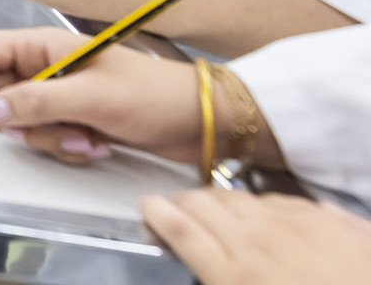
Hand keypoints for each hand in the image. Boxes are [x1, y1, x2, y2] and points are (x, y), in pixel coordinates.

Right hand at [0, 29, 199, 164]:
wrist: (200, 120)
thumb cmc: (152, 95)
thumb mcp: (92, 97)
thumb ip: (37, 102)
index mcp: (43, 46)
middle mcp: (44, 67)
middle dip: (22, 122)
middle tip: (54, 131)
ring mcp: (59, 95)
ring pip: (23, 122)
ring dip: (50, 139)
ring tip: (88, 140)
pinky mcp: (74, 119)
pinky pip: (47, 137)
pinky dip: (66, 148)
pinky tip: (96, 145)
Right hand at [140, 190, 370, 284]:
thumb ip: (222, 278)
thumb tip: (210, 270)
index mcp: (233, 275)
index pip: (178, 227)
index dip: (155, 213)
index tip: (148, 209)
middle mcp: (256, 242)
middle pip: (200, 202)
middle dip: (181, 203)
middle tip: (176, 211)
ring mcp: (293, 225)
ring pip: (237, 196)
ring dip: (219, 202)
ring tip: (219, 213)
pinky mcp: (325, 218)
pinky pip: (280, 200)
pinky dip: (263, 205)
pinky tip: (267, 217)